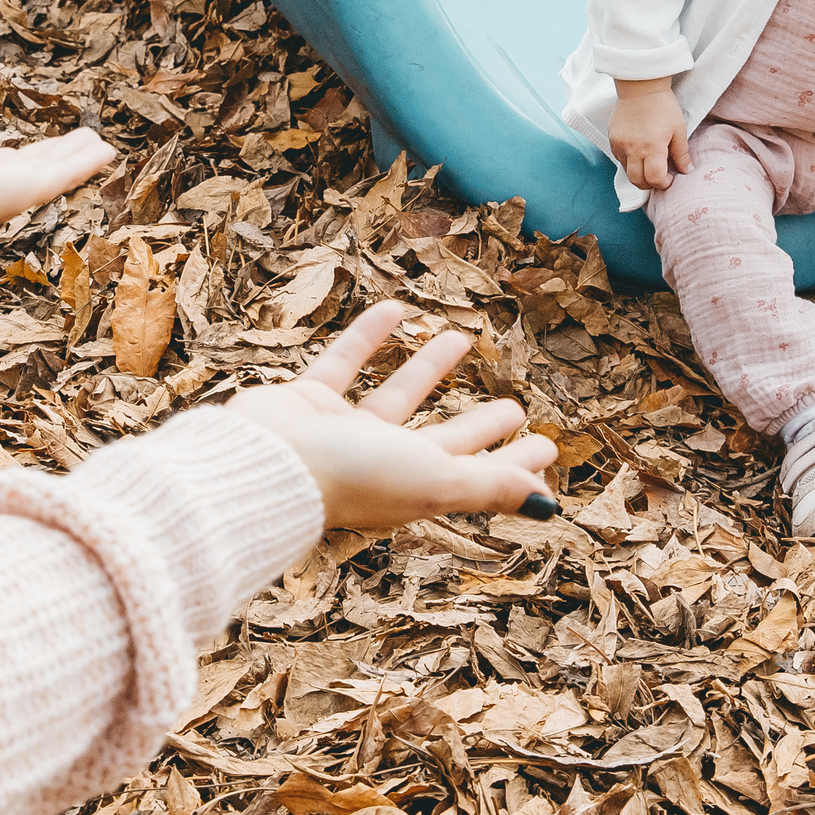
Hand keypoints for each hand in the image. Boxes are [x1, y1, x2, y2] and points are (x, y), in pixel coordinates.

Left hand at [0, 128, 116, 259]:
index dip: (1, 164)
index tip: (17, 156)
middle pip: (22, 176)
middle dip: (49, 161)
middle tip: (77, 148)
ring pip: (46, 175)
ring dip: (75, 159)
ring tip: (102, 144)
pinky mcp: (12, 192)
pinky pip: (58, 175)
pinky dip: (84, 162)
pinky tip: (108, 148)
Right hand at [227, 303, 557, 530]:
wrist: (264, 462)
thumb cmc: (350, 479)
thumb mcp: (433, 481)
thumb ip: (489, 487)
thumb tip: (551, 506)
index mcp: (415, 489)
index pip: (477, 475)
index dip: (513, 463)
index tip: (546, 448)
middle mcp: (383, 464)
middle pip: (444, 440)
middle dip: (478, 426)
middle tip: (512, 407)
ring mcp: (344, 434)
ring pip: (397, 396)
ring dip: (429, 369)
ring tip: (461, 339)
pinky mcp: (310, 401)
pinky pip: (345, 362)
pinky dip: (368, 336)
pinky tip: (395, 308)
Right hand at [610, 77, 690, 192]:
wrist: (640, 86)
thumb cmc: (663, 106)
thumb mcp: (678, 129)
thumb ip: (681, 153)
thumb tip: (687, 171)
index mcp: (652, 147)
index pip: (654, 179)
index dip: (663, 184)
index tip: (670, 178)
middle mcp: (633, 150)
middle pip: (637, 181)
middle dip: (650, 184)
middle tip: (660, 176)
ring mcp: (619, 145)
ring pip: (627, 172)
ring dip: (639, 173)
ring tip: (650, 162)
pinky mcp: (612, 139)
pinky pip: (619, 159)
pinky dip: (630, 162)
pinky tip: (639, 152)